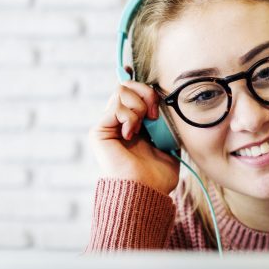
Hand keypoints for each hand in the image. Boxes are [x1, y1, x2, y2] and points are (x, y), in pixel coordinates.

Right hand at [89, 76, 179, 194]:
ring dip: (139, 106)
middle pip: (126, 86)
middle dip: (146, 94)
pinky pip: (116, 107)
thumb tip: (167, 102)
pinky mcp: (99, 131)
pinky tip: (132, 135)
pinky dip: (129, 117)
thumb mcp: (169, 143)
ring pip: (121, 92)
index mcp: (133, 124)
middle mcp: (118, 122)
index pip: (132, 92)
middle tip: (155, 115)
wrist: (145, 191)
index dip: (139, 82)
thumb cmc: (158, 175)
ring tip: (144, 127)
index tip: (147, 77)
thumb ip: (166, 123)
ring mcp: (108, 126)